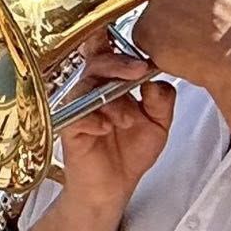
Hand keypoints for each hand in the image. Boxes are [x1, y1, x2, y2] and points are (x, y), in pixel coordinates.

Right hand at [55, 33, 177, 211]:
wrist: (114, 188)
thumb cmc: (130, 153)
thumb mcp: (158, 124)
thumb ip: (161, 100)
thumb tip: (155, 80)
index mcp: (112, 84)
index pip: (109, 53)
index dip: (117, 42)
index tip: (140, 47)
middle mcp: (92, 91)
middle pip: (97, 62)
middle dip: (120, 64)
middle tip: (140, 72)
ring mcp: (79, 109)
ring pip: (89, 88)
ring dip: (114, 102)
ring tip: (129, 121)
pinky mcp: (69, 129)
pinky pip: (77, 115)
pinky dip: (95, 120)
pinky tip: (106, 130)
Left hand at [132, 0, 230, 89]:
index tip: (197, 3)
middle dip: (176, 6)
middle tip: (193, 24)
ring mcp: (157, 2)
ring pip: (153, 12)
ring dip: (165, 25)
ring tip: (189, 39)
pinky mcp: (145, 27)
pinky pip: (142, 36)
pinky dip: (154, 45)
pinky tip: (178, 50)